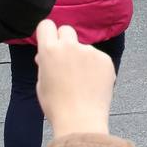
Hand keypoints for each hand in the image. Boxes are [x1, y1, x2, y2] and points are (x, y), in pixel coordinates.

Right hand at [34, 19, 115, 137]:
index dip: (47, 33)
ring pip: (83, 48)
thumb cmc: (57, 106)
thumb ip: (44, 64)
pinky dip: (95, 68)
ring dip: (81, 58)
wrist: (81, 121)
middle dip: (64, 42)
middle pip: (66, 30)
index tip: (49, 41)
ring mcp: (90, 51)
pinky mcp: (105, 59)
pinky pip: (97, 58)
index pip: (46, 25)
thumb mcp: (42, 84)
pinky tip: (92, 84)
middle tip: (65, 61)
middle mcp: (70, 46)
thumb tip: (46, 55)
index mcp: (50, 50)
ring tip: (81, 82)